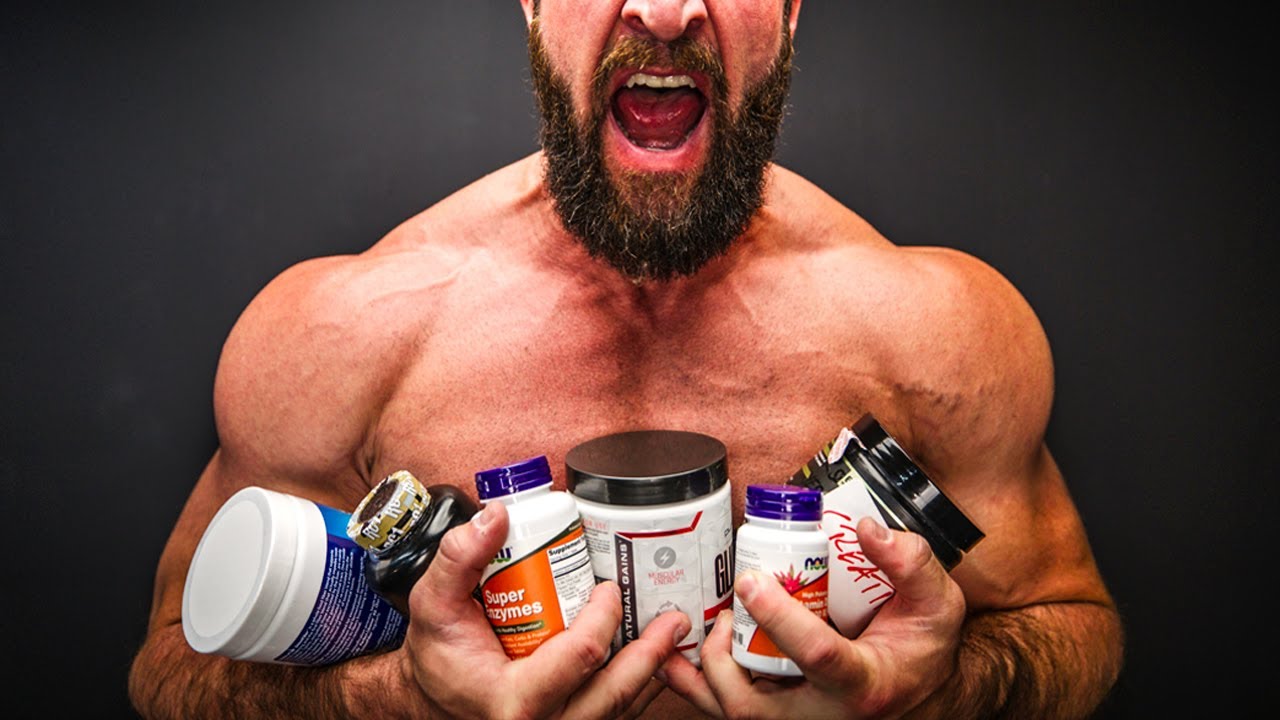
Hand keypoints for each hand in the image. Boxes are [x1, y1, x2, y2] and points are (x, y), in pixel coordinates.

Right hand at [401, 500, 690, 719]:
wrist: (435, 696)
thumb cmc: (439, 654)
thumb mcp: (433, 603)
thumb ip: (458, 558)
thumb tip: (495, 517)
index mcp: (513, 700)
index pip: (579, 656)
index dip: (603, 618)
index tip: (609, 588)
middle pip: (613, 693)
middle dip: (651, 654)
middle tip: (675, 619)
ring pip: (618, 708)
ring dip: (651, 672)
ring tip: (673, 636)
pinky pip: (612, 713)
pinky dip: (634, 687)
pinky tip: (651, 659)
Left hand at [660, 518, 965, 718]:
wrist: (921, 690)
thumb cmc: (923, 647)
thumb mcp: (936, 603)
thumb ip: (911, 562)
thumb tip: (867, 529)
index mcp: (865, 683)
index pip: (818, 657)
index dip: (780, 619)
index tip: (751, 581)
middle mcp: (827, 714)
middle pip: (757, 708)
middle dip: (723, 661)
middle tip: (722, 614)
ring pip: (736, 716)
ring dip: (702, 676)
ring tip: (701, 629)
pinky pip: (730, 711)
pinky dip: (699, 686)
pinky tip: (677, 657)